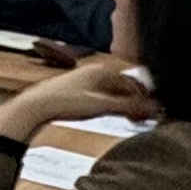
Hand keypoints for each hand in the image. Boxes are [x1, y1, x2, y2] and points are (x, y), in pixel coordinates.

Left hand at [3, 61, 156, 137]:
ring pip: (113, 91)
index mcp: (103, 71)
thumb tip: (155, 108)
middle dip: (136, 101)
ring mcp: (85, 80)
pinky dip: (112, 105)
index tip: (154, 112)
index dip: (145, 98)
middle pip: (124, 86)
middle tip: (145, 118)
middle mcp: (95, 72)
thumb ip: (128, 107)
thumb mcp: (101, 106)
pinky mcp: (77, 90)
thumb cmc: (65, 102)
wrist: (35, 106)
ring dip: (124, 104)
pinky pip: (102, 96)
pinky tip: (112, 114)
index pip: (133, 82)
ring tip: (132, 118)